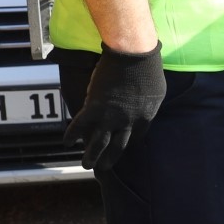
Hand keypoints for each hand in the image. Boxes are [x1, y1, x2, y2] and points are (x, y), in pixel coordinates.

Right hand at [67, 43, 165, 171]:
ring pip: (99, 142)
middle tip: (103, 168)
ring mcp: (111, 116)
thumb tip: (146, 107)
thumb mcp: (157, 90)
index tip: (121, 144)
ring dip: (91, 155)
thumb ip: (149, 103)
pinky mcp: (95, 107)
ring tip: (85, 165)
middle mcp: (129, 122)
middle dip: (110, 158)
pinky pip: (81, 125)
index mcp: (146, 117)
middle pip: (119, 145)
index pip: (137, 136)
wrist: (133, 55)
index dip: (128, 141)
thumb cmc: (148, 68)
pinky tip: (66, 142)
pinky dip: (72, 134)